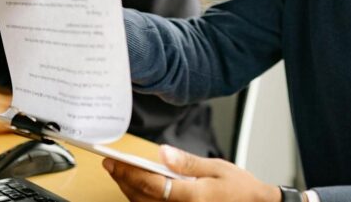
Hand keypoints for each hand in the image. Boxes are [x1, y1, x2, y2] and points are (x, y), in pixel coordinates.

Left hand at [103, 145, 280, 201]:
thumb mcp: (217, 168)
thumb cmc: (240, 189)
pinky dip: (141, 199)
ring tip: (120, 174)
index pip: (152, 185)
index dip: (129, 173)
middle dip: (124, 181)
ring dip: (129, 191)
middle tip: (110, 164)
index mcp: (193, 197)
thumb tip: (164, 153)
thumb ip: (188, 162)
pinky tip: (137, 188)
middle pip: (142, 198)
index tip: (114, 162)